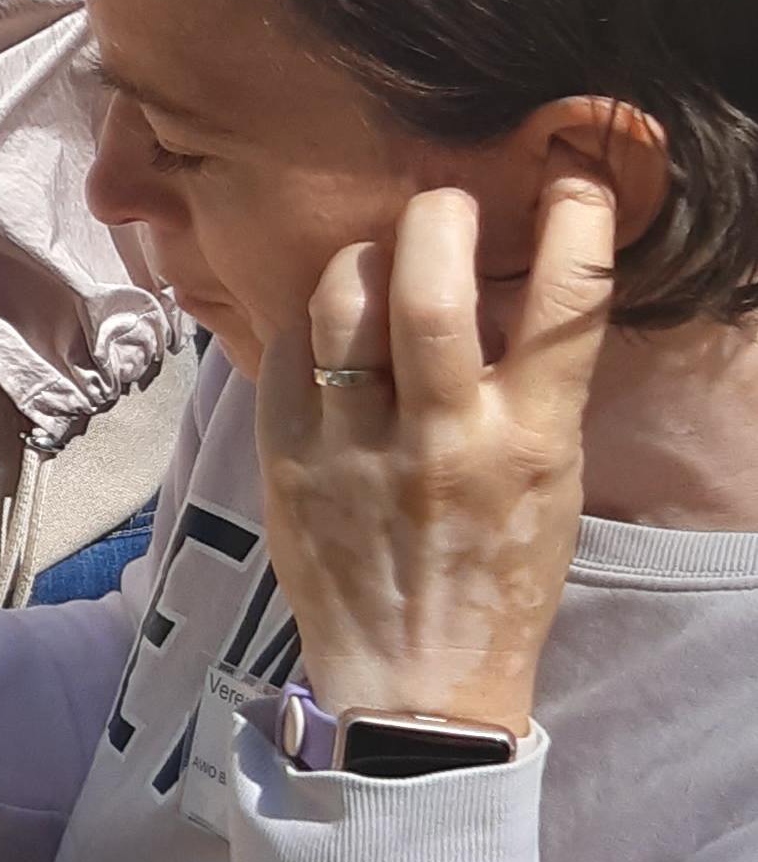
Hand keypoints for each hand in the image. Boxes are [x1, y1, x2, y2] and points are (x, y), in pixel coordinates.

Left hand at [258, 178, 617, 736]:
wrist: (417, 684)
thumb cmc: (495, 576)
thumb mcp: (547, 484)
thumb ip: (529, 391)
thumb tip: (510, 291)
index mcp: (529, 443)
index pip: (566, 309)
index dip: (575, 224)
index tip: (572, 176)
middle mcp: (443, 437)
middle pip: (432, 286)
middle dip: (438, 217)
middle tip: (442, 204)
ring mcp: (356, 445)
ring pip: (343, 301)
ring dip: (360, 259)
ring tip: (376, 261)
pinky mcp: (286, 457)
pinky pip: (287, 348)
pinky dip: (309, 323)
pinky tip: (326, 333)